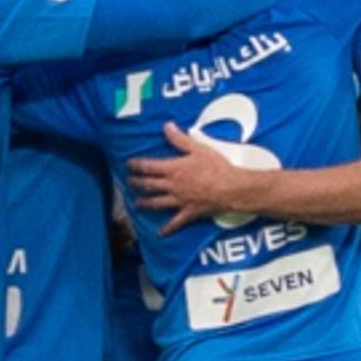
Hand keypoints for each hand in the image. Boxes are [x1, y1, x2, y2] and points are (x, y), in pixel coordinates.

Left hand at [128, 122, 271, 231]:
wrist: (232, 188)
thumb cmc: (217, 167)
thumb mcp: (199, 148)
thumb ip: (180, 139)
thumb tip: (166, 126)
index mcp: (173, 169)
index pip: (148, 167)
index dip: (136, 165)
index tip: (128, 164)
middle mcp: (172, 186)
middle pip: (148, 185)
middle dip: (136, 183)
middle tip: (129, 182)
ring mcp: (179, 201)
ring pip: (156, 203)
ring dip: (144, 203)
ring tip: (136, 203)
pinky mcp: (188, 213)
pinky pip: (175, 223)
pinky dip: (167, 229)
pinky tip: (160, 234)